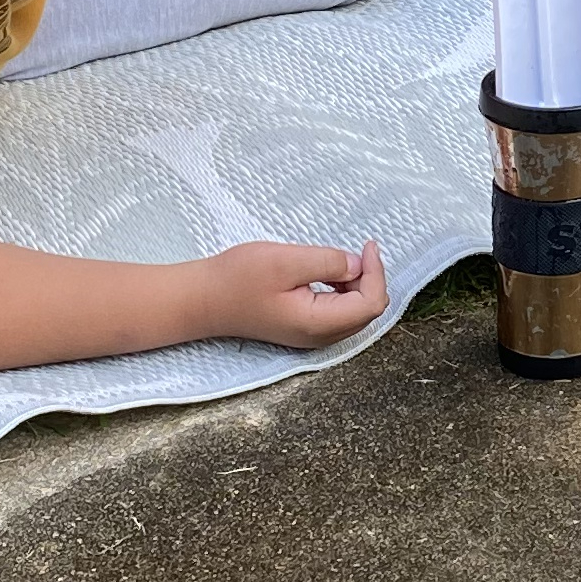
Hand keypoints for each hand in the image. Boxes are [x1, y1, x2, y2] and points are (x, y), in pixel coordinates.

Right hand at [203, 238, 389, 349]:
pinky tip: (329, 273)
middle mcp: (319, 336)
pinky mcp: (303, 329)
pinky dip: (343, 291)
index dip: (376, 273)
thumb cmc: (239, 278)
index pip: (369, 304)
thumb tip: (358, 265)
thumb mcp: (286, 261)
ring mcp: (311, 336)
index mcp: (317, 323)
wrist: (204, 299)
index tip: (368, 245)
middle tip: (358, 251)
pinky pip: (338, 313)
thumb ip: (328, 262)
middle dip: (370, 279)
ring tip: (341, 260)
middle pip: (367, 312)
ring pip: (355, 313)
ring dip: (357, 285)